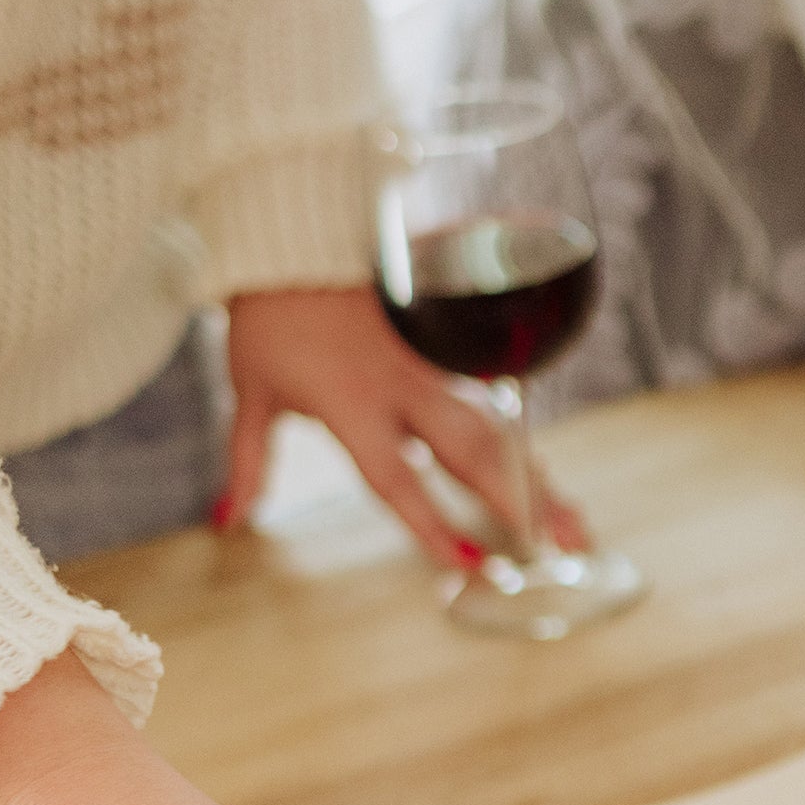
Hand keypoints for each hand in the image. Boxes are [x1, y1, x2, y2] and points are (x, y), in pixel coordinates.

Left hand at [218, 286, 587, 567]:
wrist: (295, 239)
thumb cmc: (269, 317)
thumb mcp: (251, 392)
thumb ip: (249, 462)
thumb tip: (228, 519)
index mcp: (352, 404)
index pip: (398, 477)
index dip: (433, 524)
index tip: (469, 565)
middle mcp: (402, 391)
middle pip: (475, 456)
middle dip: (520, 506)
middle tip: (564, 549)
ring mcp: (431, 371)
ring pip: (497, 433)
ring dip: (538, 481)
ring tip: (575, 525)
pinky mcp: (443, 354)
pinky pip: (491, 407)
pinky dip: (520, 448)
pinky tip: (546, 477)